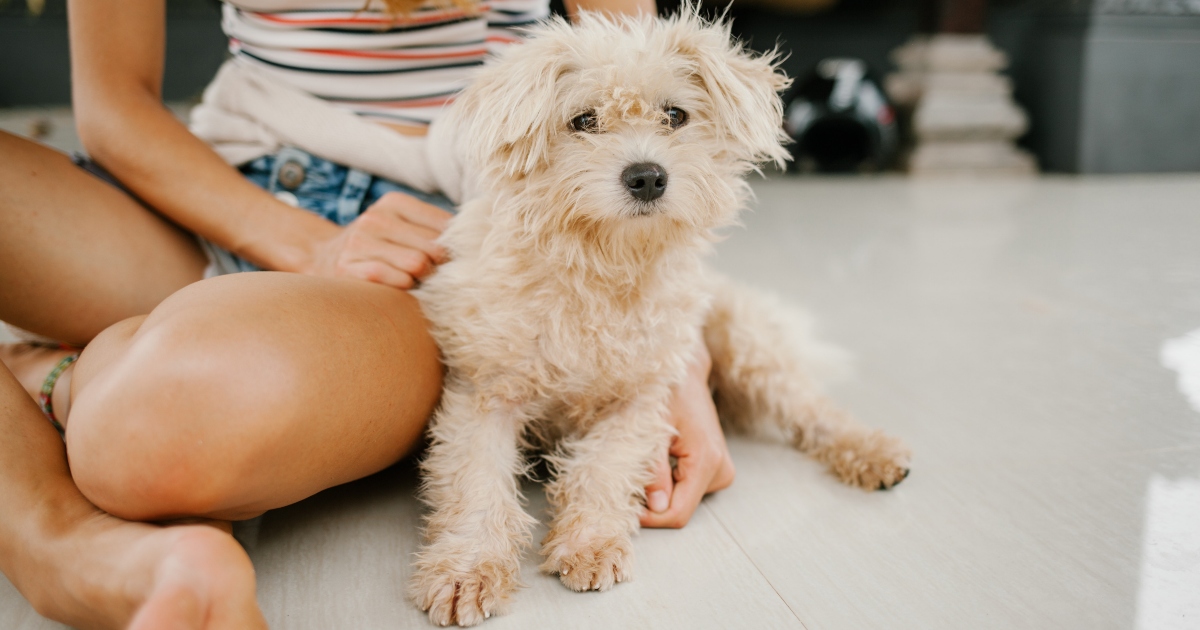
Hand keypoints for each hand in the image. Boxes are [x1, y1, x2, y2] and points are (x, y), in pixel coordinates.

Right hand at [302, 192, 451, 288]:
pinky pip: (397, 280)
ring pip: (418, 263)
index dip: (456, 247)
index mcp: (394, 203)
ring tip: (418, 281)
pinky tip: (400, 287)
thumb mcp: (401, 226)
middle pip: (434, 246)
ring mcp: (360, 243)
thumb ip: (433, 229)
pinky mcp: (350, 268)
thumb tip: (478, 239)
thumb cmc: (376, 246)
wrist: (321, 258)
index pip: (444, 224)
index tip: (457, 260)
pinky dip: (405, 288)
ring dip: (424, 279)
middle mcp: (376, 218)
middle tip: (438, 276)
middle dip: (441, 266)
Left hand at [640, 341, 734, 528]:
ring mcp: (721, 470)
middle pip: (680, 508)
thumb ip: (653, 470)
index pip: (678, 513)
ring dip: (659, 489)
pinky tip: (660, 458)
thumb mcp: (650, 429)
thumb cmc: (663, 391)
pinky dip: (668, 482)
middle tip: (630, 476)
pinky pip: (686, 489)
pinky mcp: (715, 467)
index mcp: (707, 461)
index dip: (649, 518)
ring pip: (682, 500)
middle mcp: (720, 470)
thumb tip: (656, 508)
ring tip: (647, 458)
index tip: (625, 507)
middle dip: (652, 501)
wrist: (684, 371)